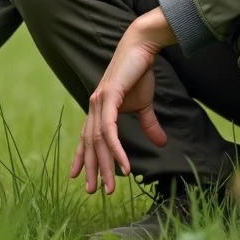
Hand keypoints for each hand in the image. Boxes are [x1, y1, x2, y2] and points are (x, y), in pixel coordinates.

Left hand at [69, 8, 175, 194]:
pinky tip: (122, 164)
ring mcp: (99, 102)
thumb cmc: (140, 73)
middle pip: (90, 144)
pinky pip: (109, 130)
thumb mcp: (144, 105)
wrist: (142, 47)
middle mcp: (94, 107)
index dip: (81, 157)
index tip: (78, 177)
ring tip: (110, 186)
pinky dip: (115, 149)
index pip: (87, 138)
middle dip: (92, 169)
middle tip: (93, 191)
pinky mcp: (109, 97)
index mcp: (99, 109)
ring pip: (98, 141)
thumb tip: (161, 144)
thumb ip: (149, 124)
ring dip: (105, 165)